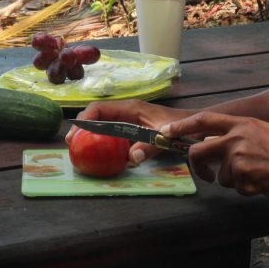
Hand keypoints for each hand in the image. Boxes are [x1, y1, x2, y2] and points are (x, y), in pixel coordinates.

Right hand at [66, 100, 192, 164]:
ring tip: (80, 150)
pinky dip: (103, 142)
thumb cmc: (181, 126)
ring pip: (103, 124)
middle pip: (97, 115)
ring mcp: (129, 121)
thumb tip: (131, 159)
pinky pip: (112, 134)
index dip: (85, 118)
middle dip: (83, 128)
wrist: (196, 125)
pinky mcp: (133, 130)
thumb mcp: (165, 136)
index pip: (100, 108)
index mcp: (130, 108)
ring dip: (91, 135)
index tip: (76, 133)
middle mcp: (126, 112)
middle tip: (72, 144)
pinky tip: (100, 155)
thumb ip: (149, 146)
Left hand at [162, 111, 268, 197]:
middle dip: (198, 166)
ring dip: (235, 181)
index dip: (183, 126)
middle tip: (205, 175)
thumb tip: (216, 143)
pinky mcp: (243, 175)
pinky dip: (248, 190)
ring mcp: (239, 155)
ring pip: (219, 176)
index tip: (167, 131)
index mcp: (243, 123)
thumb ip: (240, 135)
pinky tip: (265, 183)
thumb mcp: (264, 133)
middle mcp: (237, 136)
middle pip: (199, 150)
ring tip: (259, 176)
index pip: (205, 120)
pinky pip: (235, 188)